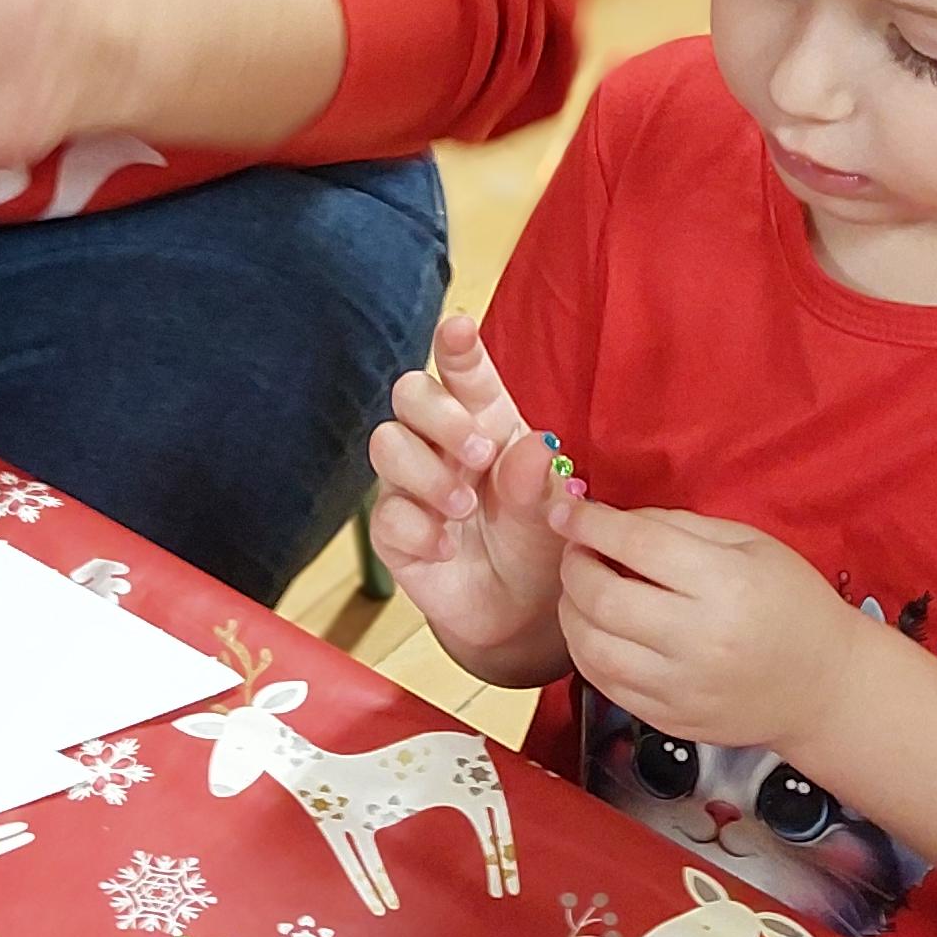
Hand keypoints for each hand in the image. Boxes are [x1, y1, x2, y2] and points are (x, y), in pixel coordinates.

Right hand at [364, 312, 570, 668]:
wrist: (518, 610)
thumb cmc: (535, 541)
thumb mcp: (550, 512)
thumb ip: (537, 482)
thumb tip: (533, 448)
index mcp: (486, 420)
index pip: (464, 372)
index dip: (457, 346)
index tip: (459, 327)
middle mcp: (440, 443)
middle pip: (411, 394)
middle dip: (440, 415)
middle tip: (479, 453)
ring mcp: (410, 484)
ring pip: (387, 444)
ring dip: (428, 474)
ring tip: (464, 509)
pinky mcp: (393, 529)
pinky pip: (386, 514)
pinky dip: (419, 528)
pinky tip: (446, 546)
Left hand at [553, 493, 858, 749]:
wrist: (825, 686)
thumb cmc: (793, 604)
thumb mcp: (750, 544)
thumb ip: (678, 526)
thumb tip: (614, 520)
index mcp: (725, 584)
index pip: (638, 545)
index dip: (590, 524)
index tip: (568, 512)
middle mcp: (700, 639)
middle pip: (604, 598)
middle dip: (574, 567)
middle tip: (576, 551)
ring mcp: (682, 687)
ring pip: (592, 648)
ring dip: (571, 613)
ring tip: (581, 592)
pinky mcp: (670, 721)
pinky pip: (605, 686)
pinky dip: (587, 653)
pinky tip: (597, 631)